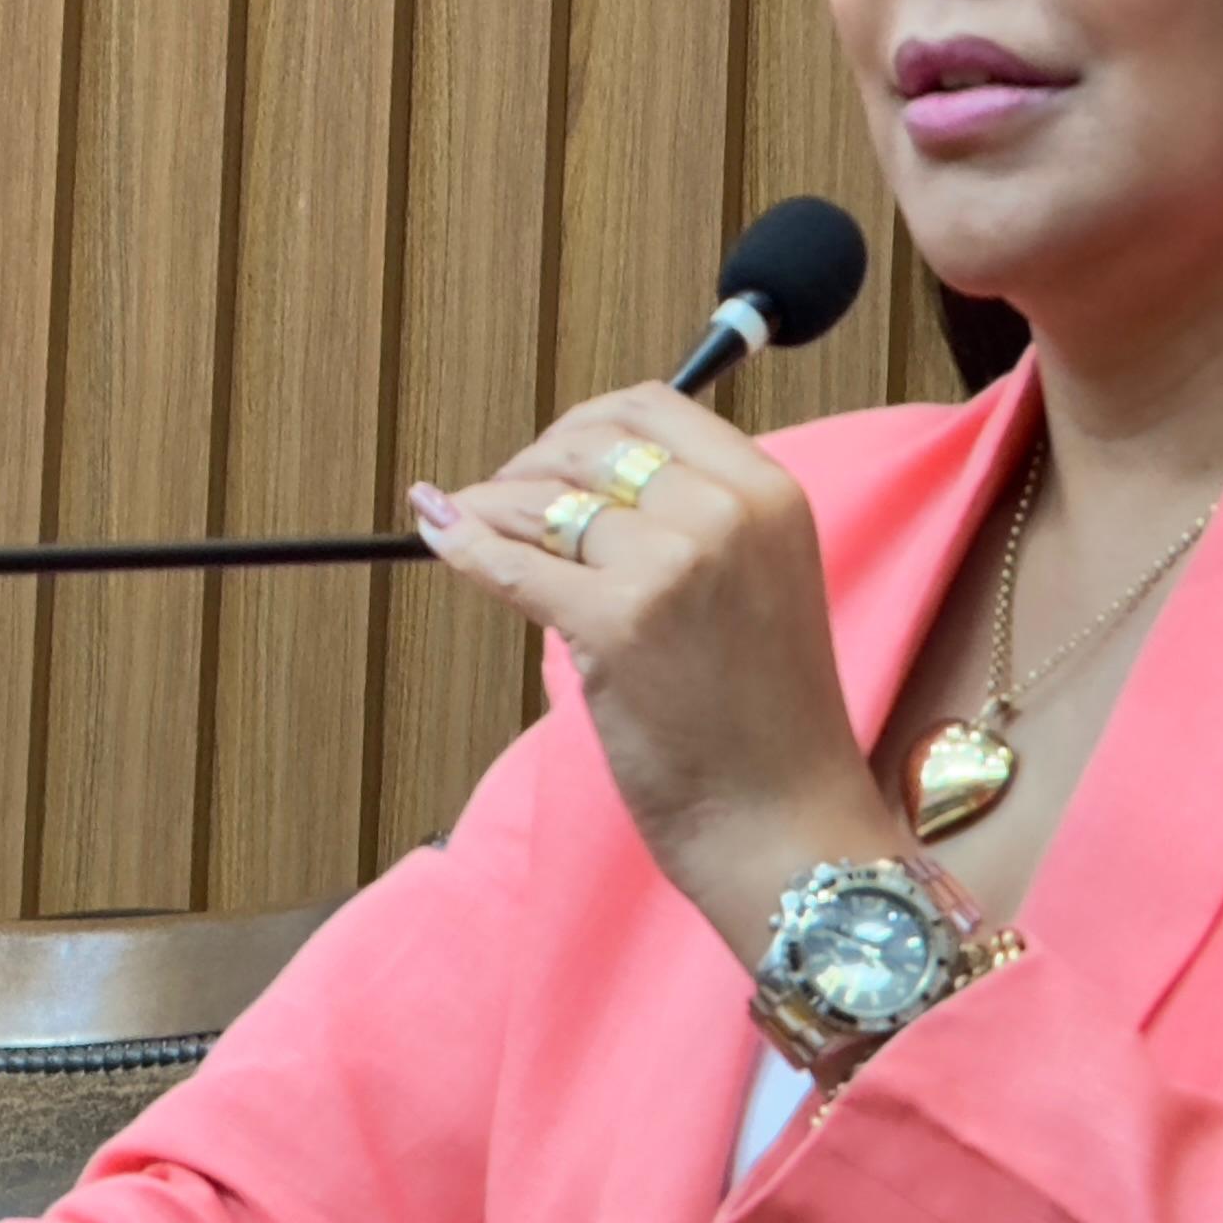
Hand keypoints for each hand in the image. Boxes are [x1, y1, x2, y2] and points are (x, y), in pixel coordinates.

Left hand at [409, 383, 911, 968]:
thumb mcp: (762, 584)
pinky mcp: (616, 623)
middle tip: (503, 497)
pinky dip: (463, 543)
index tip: (553, 455)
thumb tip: (584, 488)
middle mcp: (726, 513)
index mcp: (771, 494)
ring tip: (467, 522)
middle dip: (533, 462)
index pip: (656, 406)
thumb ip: (697, 524)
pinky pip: (511, 561)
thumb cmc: (768, 720)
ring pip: (544, 499)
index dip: (586, 422)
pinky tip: (439, 534)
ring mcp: (672, 564)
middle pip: (593, 440)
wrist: (784, 816)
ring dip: (491, 504)